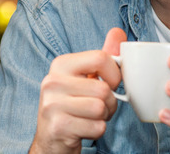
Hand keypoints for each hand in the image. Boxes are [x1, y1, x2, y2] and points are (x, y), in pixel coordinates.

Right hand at [30, 28, 126, 153]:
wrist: (52, 139)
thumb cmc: (73, 105)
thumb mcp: (85, 78)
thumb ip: (102, 56)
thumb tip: (118, 31)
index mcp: (61, 64)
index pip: (101, 58)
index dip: (114, 74)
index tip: (110, 84)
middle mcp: (52, 81)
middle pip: (103, 88)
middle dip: (109, 103)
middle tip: (97, 107)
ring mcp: (52, 104)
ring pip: (100, 108)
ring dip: (103, 118)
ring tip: (89, 117)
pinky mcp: (58, 126)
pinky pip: (96, 127)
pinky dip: (97, 131)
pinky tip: (83, 129)